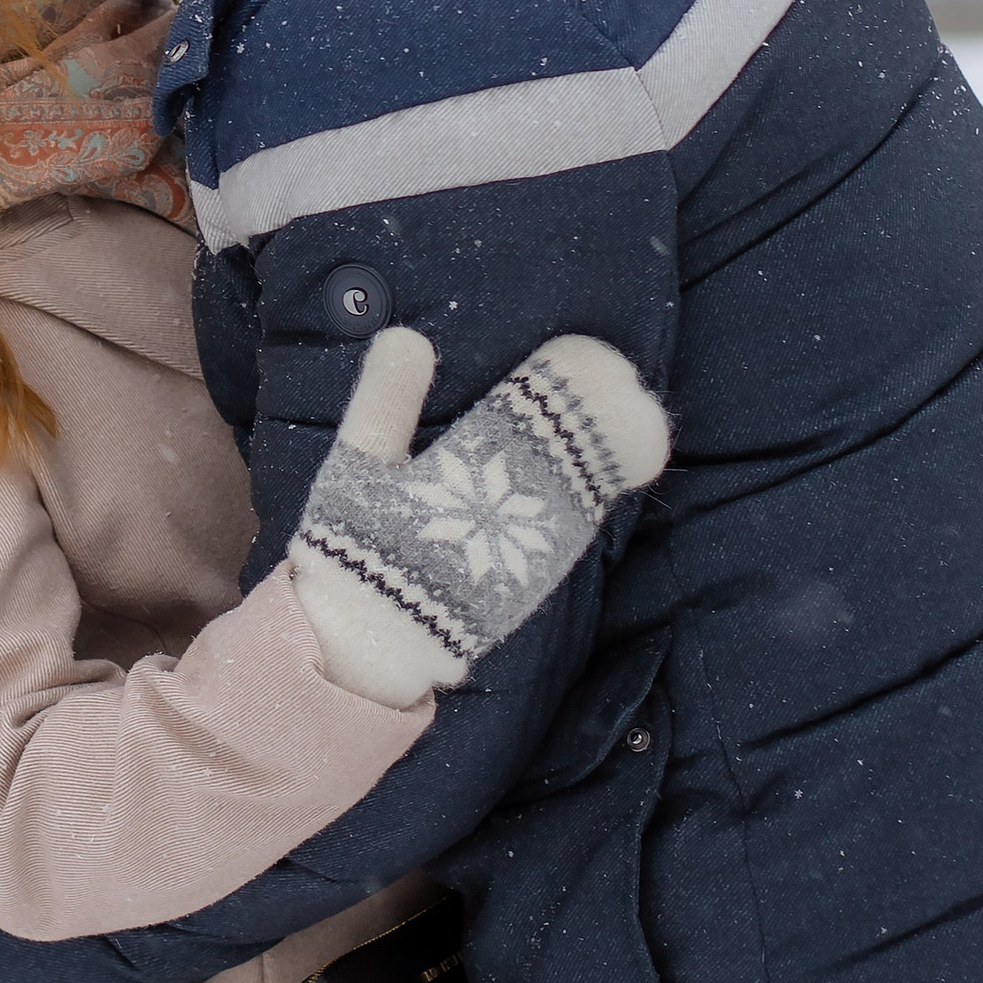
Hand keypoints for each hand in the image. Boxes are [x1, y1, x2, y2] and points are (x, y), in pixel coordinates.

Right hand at [289, 326, 668, 708]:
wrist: (373, 646)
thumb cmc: (355, 549)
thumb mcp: (354, 470)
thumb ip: (384, 400)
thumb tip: (409, 336)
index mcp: (461, 470)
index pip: (528, 410)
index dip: (559, 380)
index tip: (575, 352)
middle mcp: (507, 507)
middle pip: (572, 445)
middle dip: (598, 408)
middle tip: (617, 373)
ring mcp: (530, 545)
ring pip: (589, 485)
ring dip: (611, 447)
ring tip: (627, 408)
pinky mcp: (541, 577)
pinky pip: (583, 525)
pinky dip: (602, 490)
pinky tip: (610, 469)